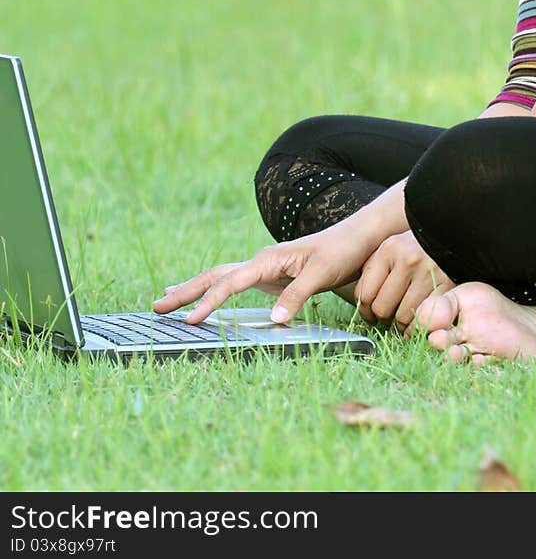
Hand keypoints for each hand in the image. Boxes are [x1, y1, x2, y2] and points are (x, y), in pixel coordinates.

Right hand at [152, 219, 374, 325]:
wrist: (356, 238)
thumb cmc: (340, 253)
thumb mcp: (322, 274)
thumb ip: (297, 295)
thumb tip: (274, 319)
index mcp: (267, 259)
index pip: (229, 283)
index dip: (209, 302)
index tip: (189, 320)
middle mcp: (260, 261)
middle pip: (214, 276)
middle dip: (185, 292)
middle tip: (156, 308)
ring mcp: (263, 267)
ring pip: (220, 277)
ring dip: (194, 288)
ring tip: (167, 299)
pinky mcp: (269, 275)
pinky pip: (234, 283)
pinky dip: (214, 290)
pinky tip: (207, 297)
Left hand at [354, 230, 454, 328]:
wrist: (450, 235)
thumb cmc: (415, 247)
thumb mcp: (390, 249)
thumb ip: (372, 271)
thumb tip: (359, 304)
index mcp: (389, 249)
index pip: (365, 294)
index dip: (365, 311)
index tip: (370, 314)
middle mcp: (408, 259)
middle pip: (382, 309)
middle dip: (383, 317)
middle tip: (388, 316)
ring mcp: (429, 272)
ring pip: (403, 317)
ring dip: (401, 323)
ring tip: (403, 315)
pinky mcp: (447, 284)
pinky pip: (425, 318)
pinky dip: (419, 325)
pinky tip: (417, 318)